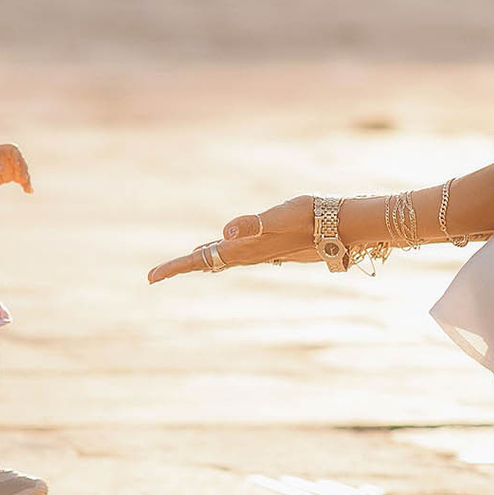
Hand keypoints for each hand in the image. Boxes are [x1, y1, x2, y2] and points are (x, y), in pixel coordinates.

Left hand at [0, 143, 30, 191]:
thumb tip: (2, 168)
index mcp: (2, 150)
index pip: (14, 151)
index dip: (17, 158)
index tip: (17, 165)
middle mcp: (8, 158)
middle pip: (20, 162)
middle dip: (23, 170)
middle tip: (24, 178)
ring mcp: (10, 167)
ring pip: (22, 172)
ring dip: (26, 179)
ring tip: (27, 188)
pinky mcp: (9, 177)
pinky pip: (20, 180)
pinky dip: (24, 185)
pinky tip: (29, 191)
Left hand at [146, 196, 322, 283]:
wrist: (343, 227)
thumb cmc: (311, 217)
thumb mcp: (280, 216)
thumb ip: (253, 224)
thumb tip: (225, 233)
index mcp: (243, 248)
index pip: (201, 260)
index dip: (175, 267)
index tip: (151, 278)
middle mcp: (249, 253)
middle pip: (208, 262)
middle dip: (183, 267)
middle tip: (157, 276)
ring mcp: (262, 252)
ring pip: (224, 259)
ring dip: (203, 261)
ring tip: (186, 263)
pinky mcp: (273, 248)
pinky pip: (240, 255)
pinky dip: (224, 255)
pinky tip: (227, 253)